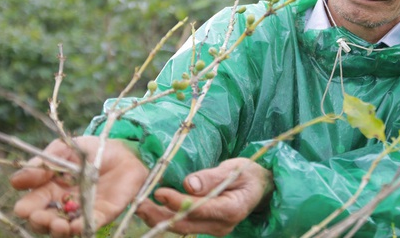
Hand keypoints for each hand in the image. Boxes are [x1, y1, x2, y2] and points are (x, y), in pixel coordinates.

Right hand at [11, 136, 147, 236]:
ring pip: (64, 229)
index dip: (26, 208)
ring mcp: (82, 211)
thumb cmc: (90, 149)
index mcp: (49, 188)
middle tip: (41, 218)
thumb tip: (15, 180)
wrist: (124, 150)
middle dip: (40, 223)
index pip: (31, 204)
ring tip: (59, 225)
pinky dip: (82, 227)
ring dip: (58, 231)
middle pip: (43, 222)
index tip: (24, 209)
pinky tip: (76, 226)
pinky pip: (90, 225)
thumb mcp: (65, 150)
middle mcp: (62, 204)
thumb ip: (44, 163)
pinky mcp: (102, 214)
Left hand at [136, 157, 273, 236]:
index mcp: (231, 209)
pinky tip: (151, 208)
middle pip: (185, 224)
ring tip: (139, 206)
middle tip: (139, 203)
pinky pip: (183, 224)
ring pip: (181, 227)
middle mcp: (221, 225)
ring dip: (158, 218)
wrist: (260, 187)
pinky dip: (166, 217)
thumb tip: (188, 184)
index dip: (178, 202)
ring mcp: (213, 229)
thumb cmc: (248, 174)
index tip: (159, 192)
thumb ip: (212, 177)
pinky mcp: (206, 227)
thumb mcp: (234, 169)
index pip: (199, 209)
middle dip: (160, 215)